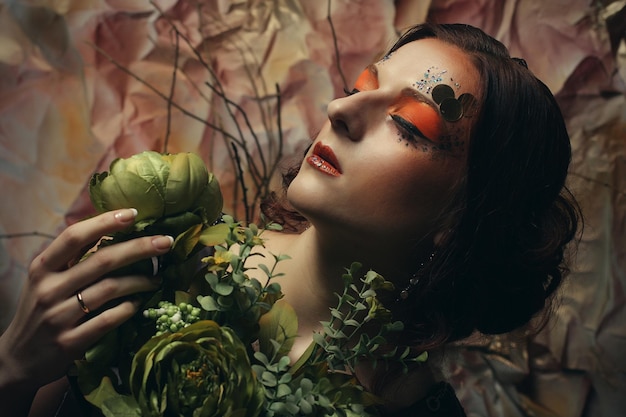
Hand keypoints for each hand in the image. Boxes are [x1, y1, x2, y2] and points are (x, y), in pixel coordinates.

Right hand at [0, 208, 171, 395]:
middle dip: (139, 248)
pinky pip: (109, 319)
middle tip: (165, 242)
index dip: (105, 222)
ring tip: (157, 278)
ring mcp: (58, 317)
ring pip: (110, 289)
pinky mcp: (70, 343)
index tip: (134, 213)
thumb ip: (73, 259)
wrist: (18, 359)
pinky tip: (139, 303)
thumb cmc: (41, 311)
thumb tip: (114, 229)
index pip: (75, 237)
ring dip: (141, 281)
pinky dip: (129, 308)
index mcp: (42, 268)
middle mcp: (49, 289)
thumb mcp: (46, 280)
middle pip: (101, 260)